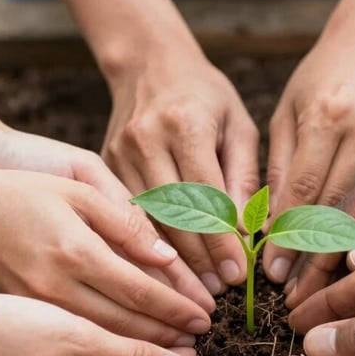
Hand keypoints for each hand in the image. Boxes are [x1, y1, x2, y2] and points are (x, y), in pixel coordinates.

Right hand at [0, 163, 212, 343]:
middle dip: (170, 333)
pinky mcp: (26, 321)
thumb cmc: (19, 193)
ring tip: (179, 347)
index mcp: (75, 253)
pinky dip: (112, 351)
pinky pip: (78, 343)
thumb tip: (168, 257)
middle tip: (202, 336)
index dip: (179, 305)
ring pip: (105, 339)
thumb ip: (126, 225)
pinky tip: (133, 351)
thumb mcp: (77, 191)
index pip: (143, 291)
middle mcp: (57, 289)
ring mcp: (37, 310)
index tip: (207, 314)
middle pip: (129, 323)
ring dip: (146, 347)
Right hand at [102, 46, 259, 294]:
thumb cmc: (204, 94)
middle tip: (218, 292)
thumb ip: (243, 176)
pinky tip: (165, 271)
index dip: (222, 241)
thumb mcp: (237, 124)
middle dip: (198, 260)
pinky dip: (147, 246)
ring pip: (146, 222)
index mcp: (184, 124)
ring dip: (171, 262)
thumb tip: (250, 232)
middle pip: (173, 216)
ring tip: (195, 291)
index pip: (206, 197)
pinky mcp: (104, 164)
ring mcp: (119, 153)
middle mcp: (146, 140)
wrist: (148, 62)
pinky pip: (127, 215)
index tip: (239, 275)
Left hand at [263, 31, 354, 283]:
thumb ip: (280, 166)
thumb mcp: (289, 111)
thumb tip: (267, 225)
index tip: (272, 274)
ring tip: (323, 288)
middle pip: (338, 209)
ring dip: (345, 253)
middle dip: (314, 257)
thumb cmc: (323, 74)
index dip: (287, 238)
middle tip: (296, 295)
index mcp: (328, 116)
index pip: (303, 192)